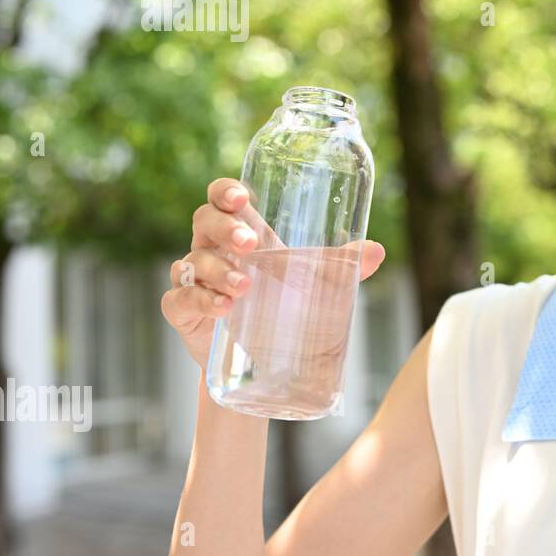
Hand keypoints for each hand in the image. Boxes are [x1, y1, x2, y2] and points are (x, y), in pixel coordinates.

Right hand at [161, 177, 385, 370]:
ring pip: (192, 260)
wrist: (264, 363)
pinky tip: (222, 308)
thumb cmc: (287, 309)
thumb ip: (345, 267)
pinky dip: (198, 300)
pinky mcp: (184, 313)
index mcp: (244, 234)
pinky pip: (179, 298)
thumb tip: (376, 251)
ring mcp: (196, 280)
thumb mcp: (319, 286)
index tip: (241, 198)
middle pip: (204, 220)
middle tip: (251, 244)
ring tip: (244, 287)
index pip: (224, 199)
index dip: (225, 191)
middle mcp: (215, 250)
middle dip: (225, 228)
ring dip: (218, 270)